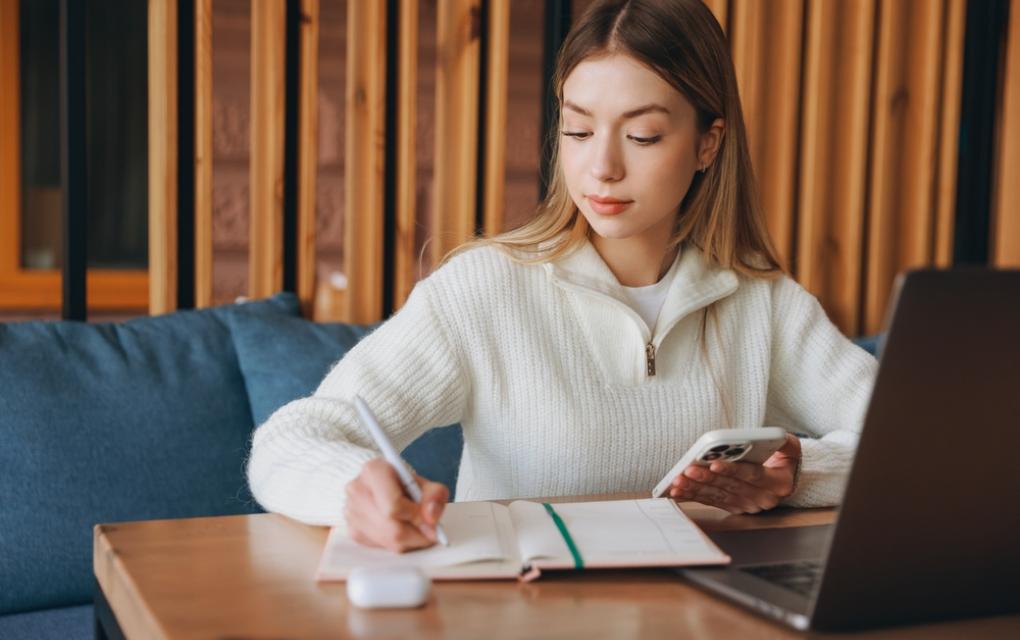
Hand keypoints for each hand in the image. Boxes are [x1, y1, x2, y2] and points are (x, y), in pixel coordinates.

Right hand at [344, 458, 448, 551]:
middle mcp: (357, 490)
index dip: (416, 517)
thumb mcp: (426, 483)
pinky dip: (397, 543)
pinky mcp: (353, 530)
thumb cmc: (405, 483)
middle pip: (391, 527)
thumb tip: (431, 517)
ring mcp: (351, 512)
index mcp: (374, 471)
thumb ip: (434, 496)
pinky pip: (381, 546)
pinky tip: (402, 529)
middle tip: (431, 531)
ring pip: (388, 540)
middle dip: (416, 533)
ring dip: (409, 540)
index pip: (393, 504)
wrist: (384, 485)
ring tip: (418, 528)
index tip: (430, 520)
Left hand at [668, 433, 800, 513]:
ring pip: (718, 495)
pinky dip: (693, 495)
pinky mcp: (733, 508)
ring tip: (679, 480)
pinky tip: (679, 490)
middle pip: (730, 486)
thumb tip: (775, 436)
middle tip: (689, 469)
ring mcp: (746, 505)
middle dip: (707, 478)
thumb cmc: (782, 461)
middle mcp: (762, 498)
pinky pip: (711, 501)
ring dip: (696, 488)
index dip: (733, 470)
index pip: (752, 474)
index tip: (714, 463)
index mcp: (777, 483)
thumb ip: (785, 442)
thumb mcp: (790, 449)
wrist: (782, 481)